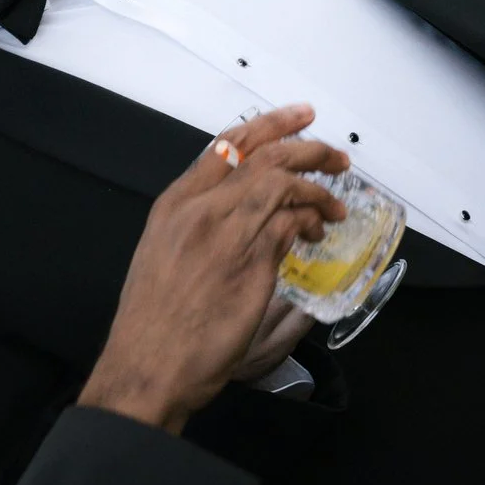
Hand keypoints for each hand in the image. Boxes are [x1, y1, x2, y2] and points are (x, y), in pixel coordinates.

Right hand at [76, 105, 348, 434]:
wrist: (147, 368)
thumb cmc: (153, 321)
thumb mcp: (164, 253)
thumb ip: (200, 222)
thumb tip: (245, 207)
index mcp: (174, 205)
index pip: (228, 145)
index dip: (271, 124)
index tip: (301, 116)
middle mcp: (199, 210)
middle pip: (266, 157)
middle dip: (310, 149)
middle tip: (337, 157)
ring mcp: (226, 234)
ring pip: (284, 185)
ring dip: (319, 190)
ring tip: (334, 205)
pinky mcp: (252, 262)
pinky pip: (292, 224)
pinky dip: (311, 222)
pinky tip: (317, 233)